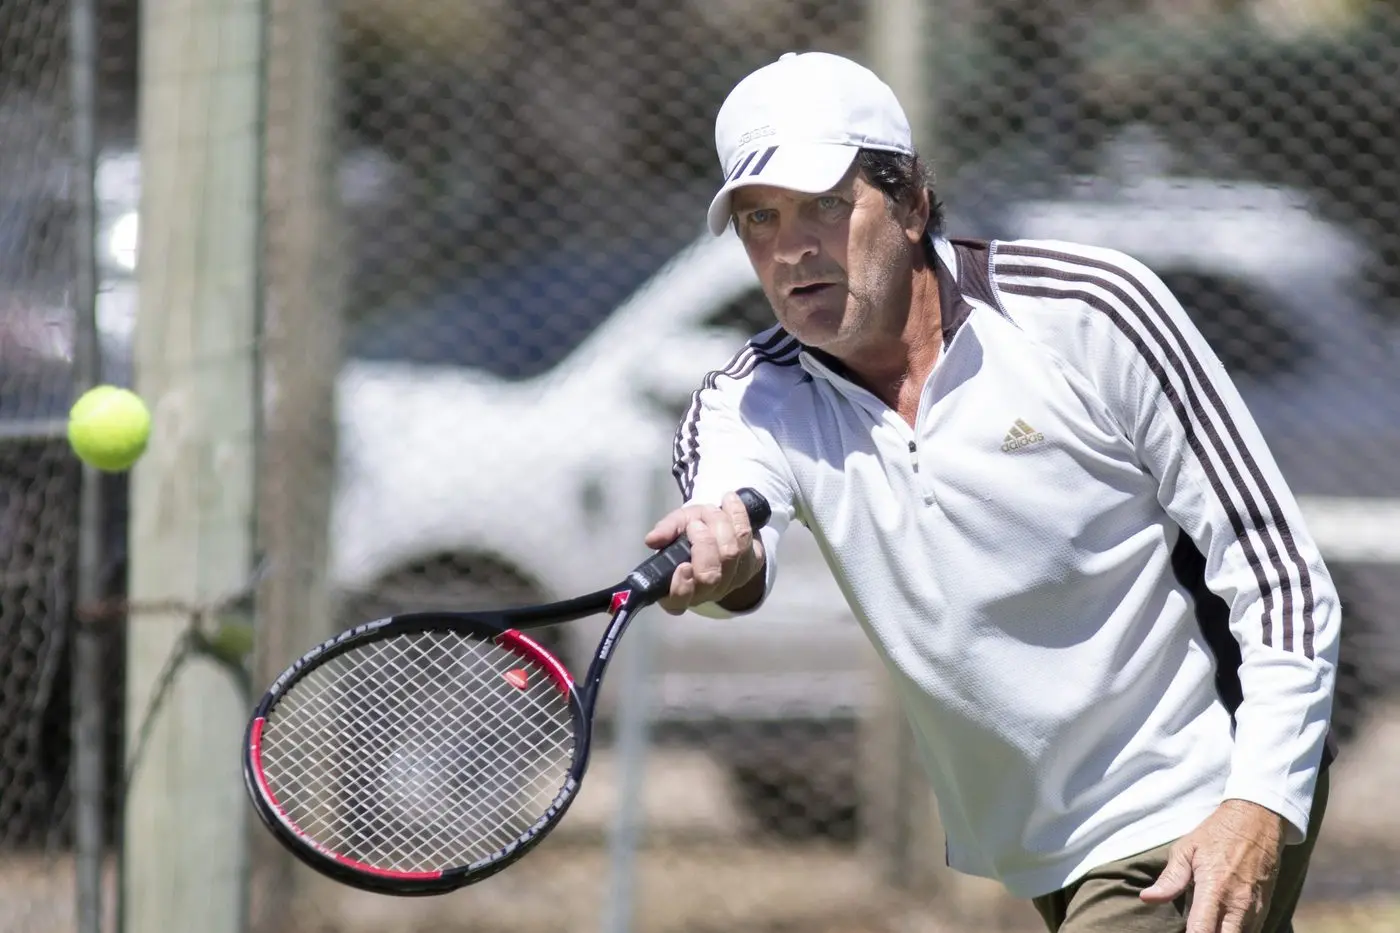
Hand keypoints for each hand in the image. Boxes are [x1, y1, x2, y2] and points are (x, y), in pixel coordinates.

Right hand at [643, 491, 765, 614]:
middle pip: (710, 575)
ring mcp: (731, 582)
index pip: (678, 600)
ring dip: (719, 524)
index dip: (681, 587)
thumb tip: (652, 539)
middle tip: (695, 523)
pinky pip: (747, 539)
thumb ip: (666, 531)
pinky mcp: (752, 566)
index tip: (683, 565)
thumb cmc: (690, 534)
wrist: (720, 529)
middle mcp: (706, 592)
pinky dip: (738, 515)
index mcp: (679, 589)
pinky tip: (730, 501)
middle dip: (703, 542)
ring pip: (731, 554)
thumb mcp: (675, 527)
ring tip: (710, 510)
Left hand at [1140, 799, 1288, 932]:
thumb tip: (1147, 898)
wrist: (1257, 822)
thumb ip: (1170, 879)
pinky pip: (1251, 932)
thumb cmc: (1217, 835)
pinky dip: (1235, 932)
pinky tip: (1220, 925)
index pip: (1202, 931)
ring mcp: (1254, 910)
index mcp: (1214, 890)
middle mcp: (1238, 905)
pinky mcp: (1264, 910)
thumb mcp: (1187, 849)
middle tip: (1191, 927)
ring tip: (1204, 924)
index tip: (1180, 932)